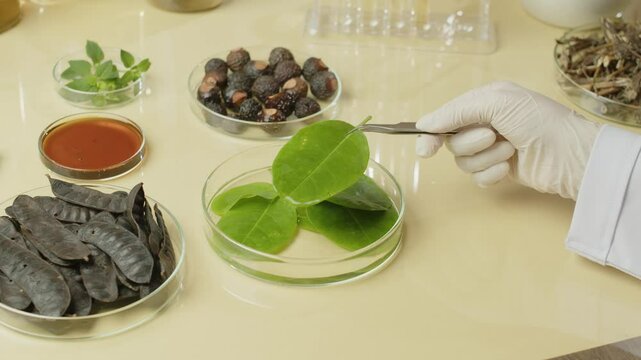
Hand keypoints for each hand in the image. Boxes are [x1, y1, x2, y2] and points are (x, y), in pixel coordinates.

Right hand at [415, 81, 601, 199]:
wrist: (570, 156)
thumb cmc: (537, 121)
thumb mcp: (496, 103)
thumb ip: (456, 112)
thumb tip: (423, 124)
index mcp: (484, 102)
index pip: (446, 117)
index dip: (432, 133)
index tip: (425, 150)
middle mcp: (485, 123)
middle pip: (453, 141)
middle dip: (471, 142)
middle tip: (493, 136)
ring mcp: (492, 149)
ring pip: (464, 161)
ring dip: (486, 158)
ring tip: (510, 150)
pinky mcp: (500, 170)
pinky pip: (478, 177)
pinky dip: (492, 174)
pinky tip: (509, 168)